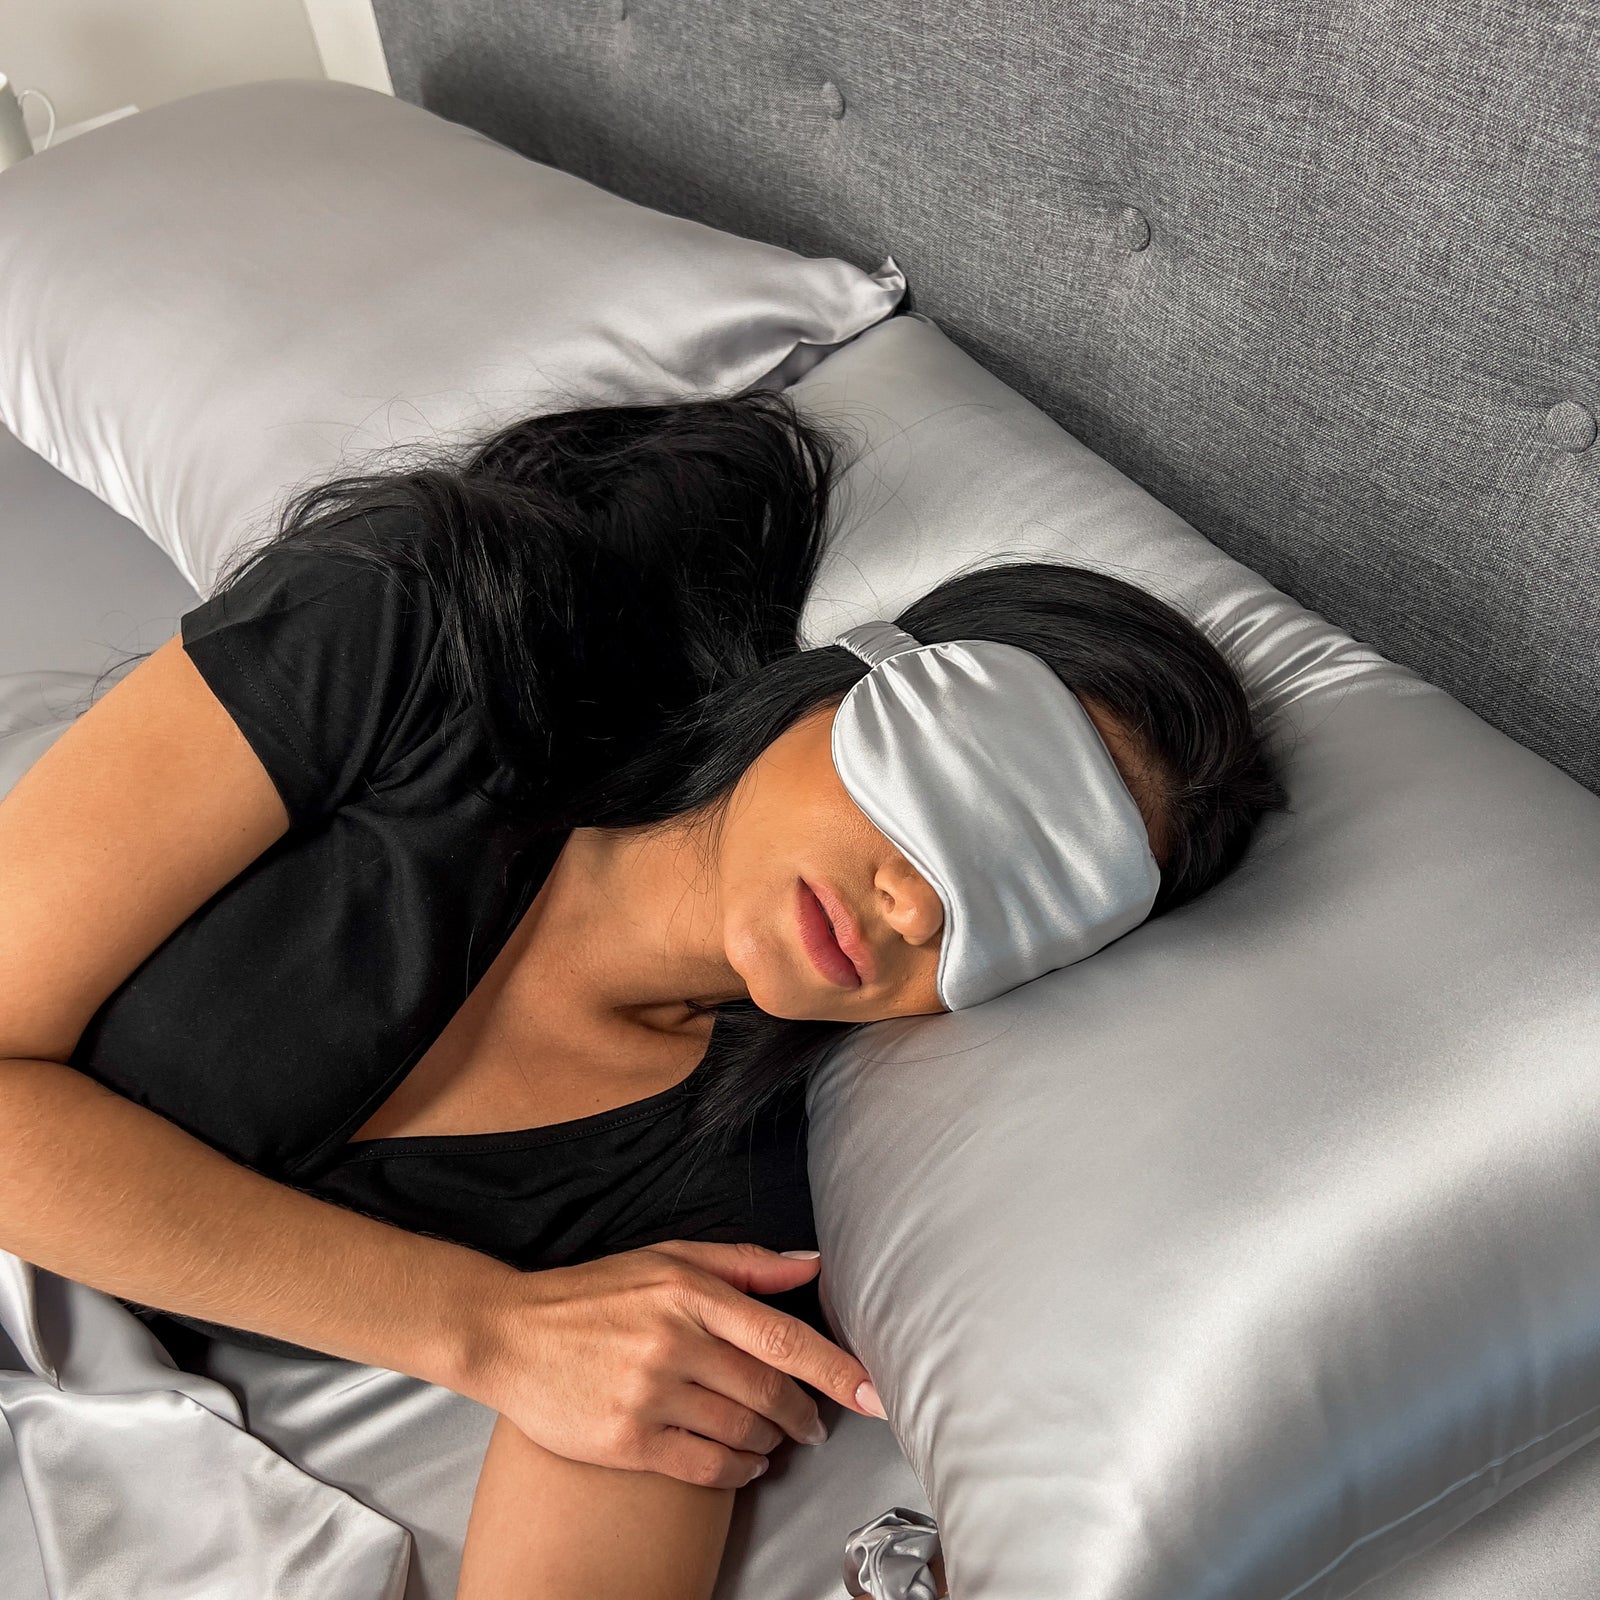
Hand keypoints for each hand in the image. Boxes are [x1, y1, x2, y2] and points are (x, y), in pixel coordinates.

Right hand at [461, 1241, 885, 1488]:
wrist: (509, 1334)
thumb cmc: (594, 1294)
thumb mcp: (668, 1258)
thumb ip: (744, 1264)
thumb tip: (811, 1265)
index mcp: (689, 1292)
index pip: (782, 1337)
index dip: (835, 1369)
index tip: (871, 1393)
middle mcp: (673, 1341)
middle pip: (768, 1391)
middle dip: (804, 1413)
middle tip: (814, 1423)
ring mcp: (648, 1393)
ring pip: (741, 1430)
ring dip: (771, 1440)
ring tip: (774, 1438)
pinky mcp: (626, 1439)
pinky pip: (705, 1465)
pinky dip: (738, 1468)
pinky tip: (744, 1462)